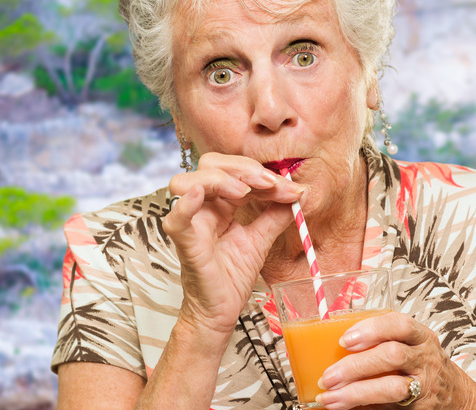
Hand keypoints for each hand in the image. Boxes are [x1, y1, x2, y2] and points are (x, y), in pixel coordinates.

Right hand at [162, 153, 304, 335]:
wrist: (221, 311)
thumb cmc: (233, 276)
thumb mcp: (262, 239)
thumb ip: (276, 215)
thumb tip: (299, 193)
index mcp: (220, 204)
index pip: (236, 172)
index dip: (263, 174)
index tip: (291, 188)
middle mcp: (202, 208)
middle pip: (210, 166)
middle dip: (242, 168)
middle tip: (269, 183)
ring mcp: (191, 224)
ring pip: (186, 182)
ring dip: (218, 179)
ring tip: (244, 191)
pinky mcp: (185, 244)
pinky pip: (175, 220)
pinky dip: (184, 205)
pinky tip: (198, 195)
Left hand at [315, 313, 475, 408]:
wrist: (456, 396)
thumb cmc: (424, 366)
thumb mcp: (412, 345)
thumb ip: (383, 342)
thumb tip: (333, 349)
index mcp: (420, 337)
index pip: (400, 324)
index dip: (371, 330)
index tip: (344, 340)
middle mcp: (425, 359)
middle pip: (392, 356)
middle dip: (355, 366)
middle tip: (328, 376)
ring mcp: (424, 386)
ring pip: (391, 388)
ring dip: (356, 393)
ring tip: (330, 398)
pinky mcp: (420, 409)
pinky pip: (390, 409)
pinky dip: (366, 408)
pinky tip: (348, 408)